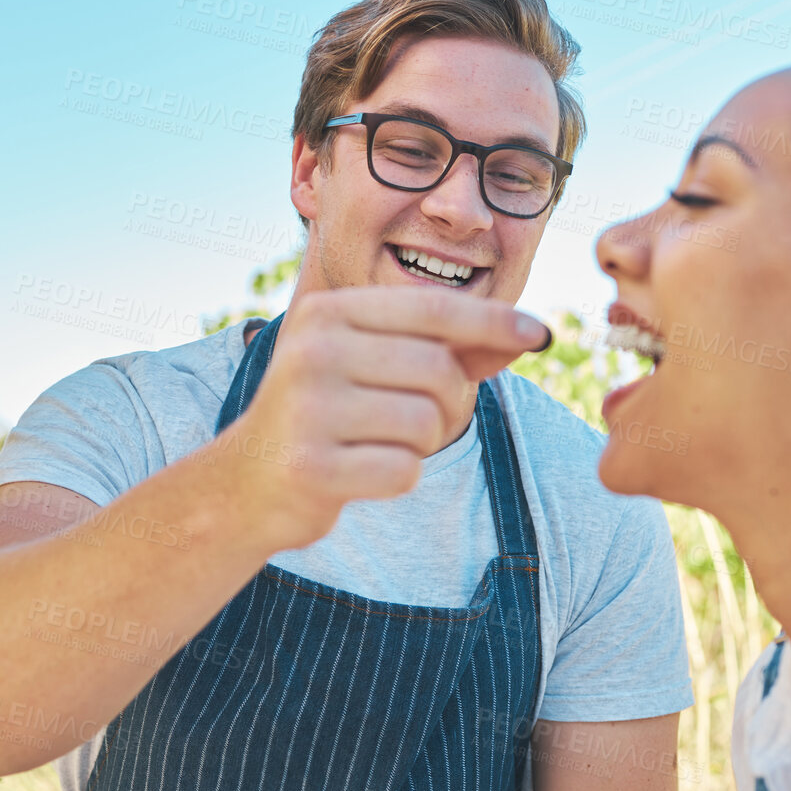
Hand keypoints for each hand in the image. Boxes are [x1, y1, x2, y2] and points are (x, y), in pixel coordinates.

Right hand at [209, 281, 550, 552]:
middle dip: (448, 402)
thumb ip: (449, 345)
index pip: (433, 308)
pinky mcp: (311, 466)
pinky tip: (362, 472)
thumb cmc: (330, 414)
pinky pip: (404, 470)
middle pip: (440, 370)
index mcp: (330, 312)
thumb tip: (531, 334)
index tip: (542, 333)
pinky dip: (398, 477)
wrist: (247, 482)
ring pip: (427, 422)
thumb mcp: (377, 363)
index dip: (494, 321)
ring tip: (378, 443)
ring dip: (422, 442)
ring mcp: (308, 409)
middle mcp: (313, 350)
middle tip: (413, 419)